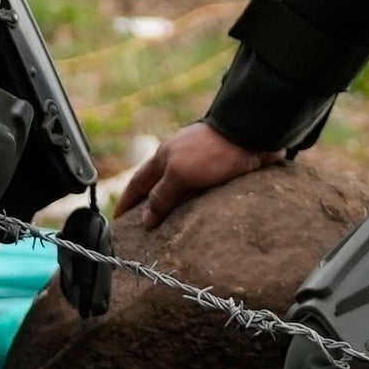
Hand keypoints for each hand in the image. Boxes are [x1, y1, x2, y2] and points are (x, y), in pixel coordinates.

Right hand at [115, 120, 267, 231]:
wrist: (251, 134)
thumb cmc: (211, 151)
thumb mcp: (181, 174)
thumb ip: (162, 195)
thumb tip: (145, 219)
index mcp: (163, 158)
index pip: (138, 184)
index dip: (127, 202)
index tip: (118, 221)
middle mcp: (179, 160)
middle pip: (158, 188)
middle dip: (150, 208)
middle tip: (144, 233)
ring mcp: (200, 165)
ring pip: (182, 192)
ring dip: (176, 210)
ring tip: (173, 234)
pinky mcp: (221, 172)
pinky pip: (203, 195)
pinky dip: (197, 208)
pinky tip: (201, 221)